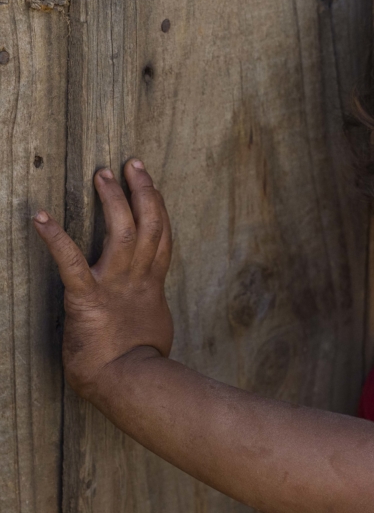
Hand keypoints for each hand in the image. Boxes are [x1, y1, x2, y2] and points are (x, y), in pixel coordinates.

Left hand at [33, 159, 173, 399]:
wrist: (129, 381)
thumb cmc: (140, 363)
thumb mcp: (154, 328)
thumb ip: (148, 309)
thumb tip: (146, 312)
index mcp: (152, 284)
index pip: (162, 237)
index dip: (158, 207)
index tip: (150, 183)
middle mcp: (137, 277)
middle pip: (148, 224)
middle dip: (141, 191)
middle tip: (131, 165)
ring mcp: (114, 285)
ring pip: (122, 232)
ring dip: (112, 201)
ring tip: (102, 175)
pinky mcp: (86, 298)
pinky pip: (70, 262)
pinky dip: (55, 238)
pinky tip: (40, 217)